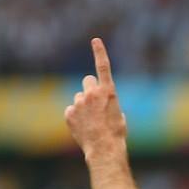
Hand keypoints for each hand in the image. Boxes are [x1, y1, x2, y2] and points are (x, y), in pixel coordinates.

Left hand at [65, 38, 126, 158]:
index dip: (99, 52)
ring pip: (79, 98)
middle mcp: (91, 94)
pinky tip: (84, 127)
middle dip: (89, 89)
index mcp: (108, 92)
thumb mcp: (119, 115)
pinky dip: (76, 117)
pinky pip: (72, 110)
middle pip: (86, 81)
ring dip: (83, 105)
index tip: (95, 40)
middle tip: (94, 103)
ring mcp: (78, 103)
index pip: (103, 67)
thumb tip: (104, 106)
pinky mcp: (69, 113)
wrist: (104, 148)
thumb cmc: (116, 133)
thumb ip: (109, 104)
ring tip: (91, 121)